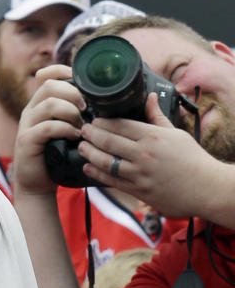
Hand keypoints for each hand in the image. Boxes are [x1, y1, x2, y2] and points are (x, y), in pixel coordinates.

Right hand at [13, 65, 85, 195]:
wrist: (37, 183)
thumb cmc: (56, 156)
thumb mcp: (64, 130)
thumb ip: (74, 116)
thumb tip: (102, 105)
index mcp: (40, 104)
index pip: (46, 75)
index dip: (62, 71)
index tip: (79, 79)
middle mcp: (31, 110)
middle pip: (50, 85)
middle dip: (73, 93)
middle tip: (87, 108)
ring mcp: (27, 124)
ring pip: (49, 104)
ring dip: (71, 112)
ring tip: (82, 125)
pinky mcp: (27, 140)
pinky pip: (47, 127)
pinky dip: (64, 129)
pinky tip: (74, 137)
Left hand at [79, 92, 225, 219]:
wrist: (206, 188)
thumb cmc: (193, 159)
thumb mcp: (175, 132)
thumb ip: (157, 116)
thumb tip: (150, 96)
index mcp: (151, 136)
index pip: (119, 125)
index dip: (101, 122)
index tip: (93, 120)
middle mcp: (143, 154)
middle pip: (108, 141)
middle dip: (91, 135)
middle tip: (82, 130)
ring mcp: (140, 174)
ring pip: (106, 162)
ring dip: (89, 153)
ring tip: (82, 147)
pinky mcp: (139, 191)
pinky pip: (113, 181)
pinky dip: (97, 174)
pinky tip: (88, 168)